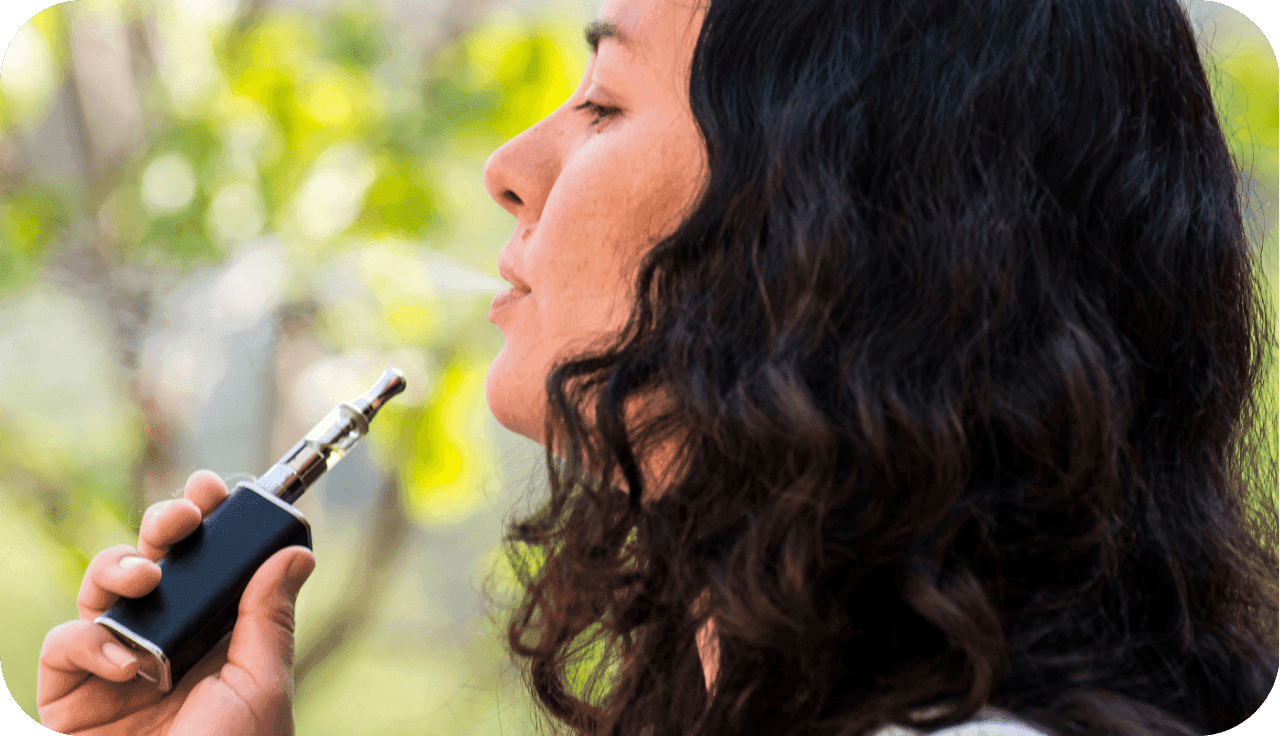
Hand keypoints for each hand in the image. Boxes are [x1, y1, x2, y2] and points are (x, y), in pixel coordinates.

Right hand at [37, 470, 316, 735]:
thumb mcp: (260, 686)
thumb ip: (267, 617)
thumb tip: (295, 553)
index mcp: (219, 635)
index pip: (213, 564)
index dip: (210, 520)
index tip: (215, 487)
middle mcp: (168, 641)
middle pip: (158, 560)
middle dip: (165, 524)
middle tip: (182, 515)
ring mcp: (117, 664)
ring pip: (106, 586)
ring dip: (123, 565)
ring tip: (146, 576)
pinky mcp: (72, 692)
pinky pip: (67, 641)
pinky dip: (90, 639)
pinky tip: (124, 660)